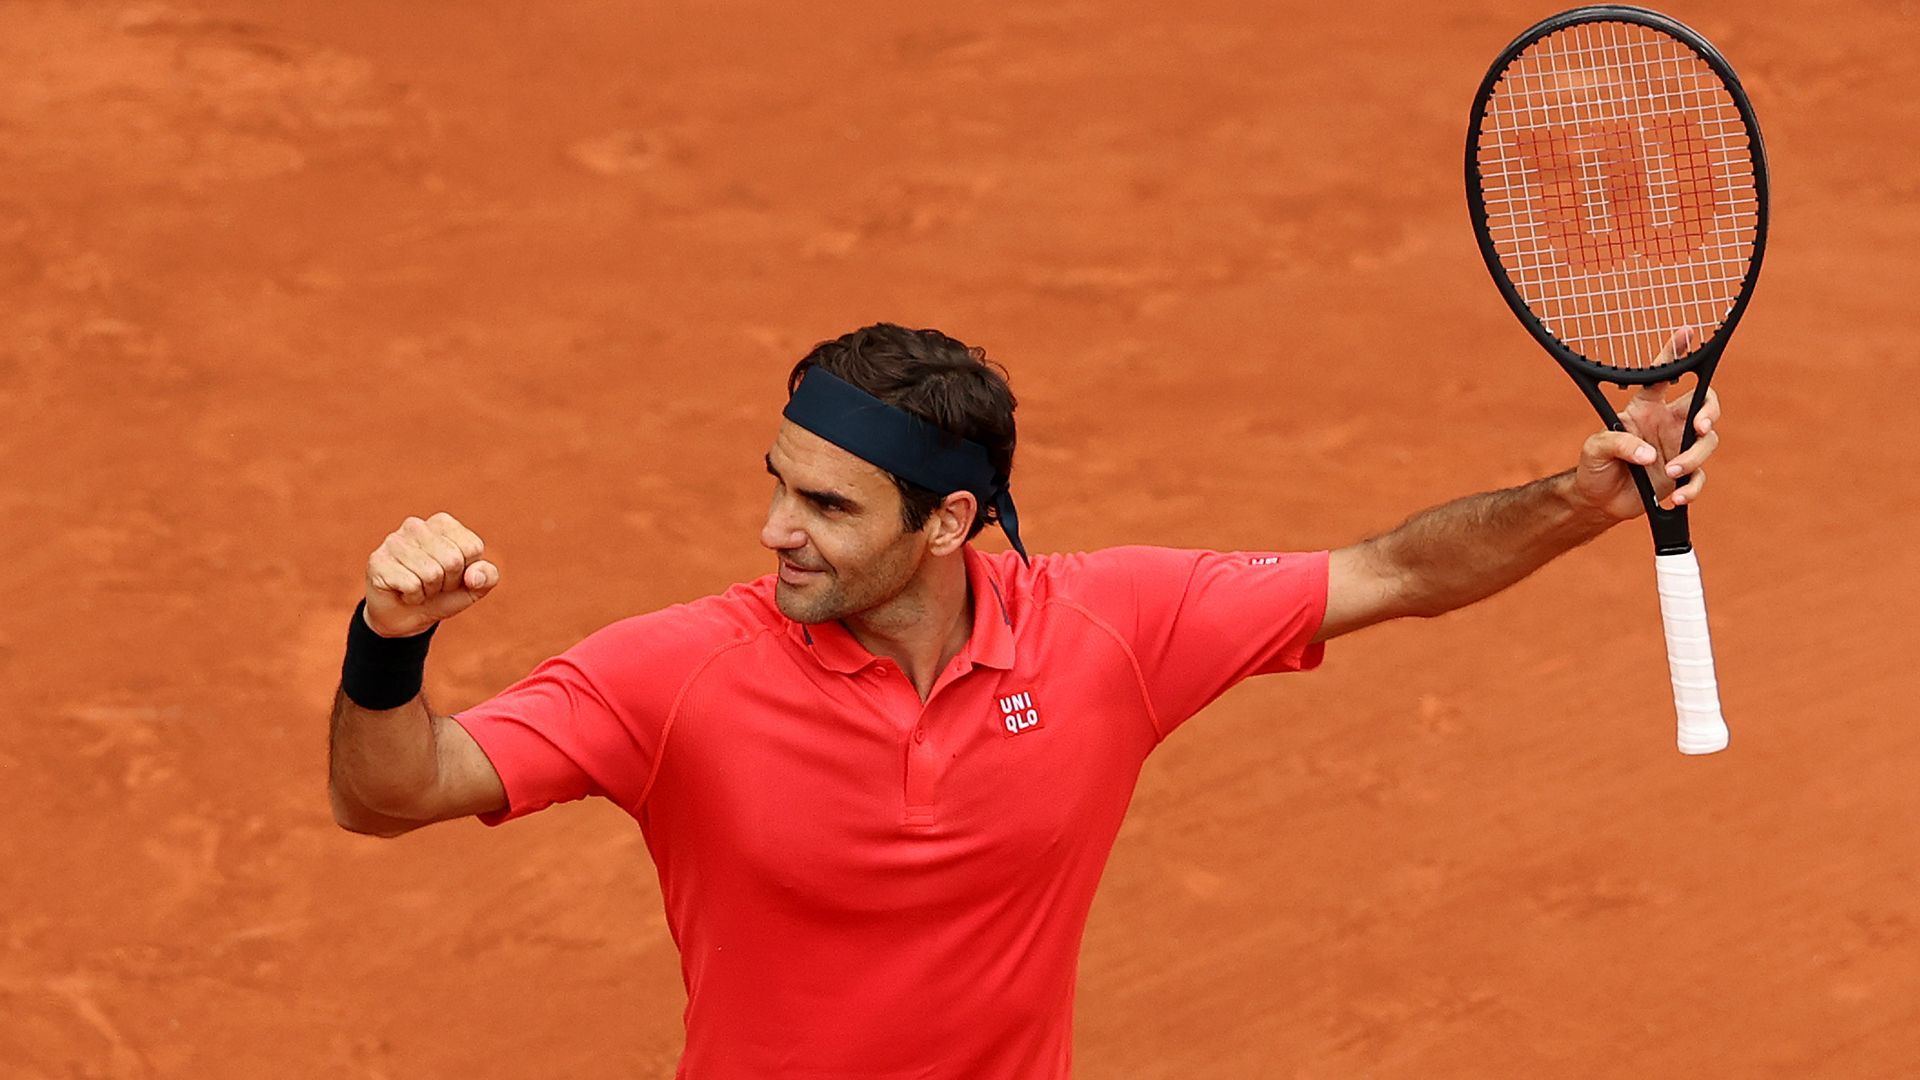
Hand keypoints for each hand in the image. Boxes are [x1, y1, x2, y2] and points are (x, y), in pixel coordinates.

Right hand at [364, 513, 499, 637]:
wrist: (407, 617)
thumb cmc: (442, 594)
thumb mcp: (474, 587)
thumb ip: (488, 576)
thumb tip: (474, 577)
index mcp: (443, 523)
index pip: (472, 548)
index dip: (467, 572)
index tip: (453, 576)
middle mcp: (416, 525)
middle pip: (452, 560)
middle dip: (447, 582)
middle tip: (434, 585)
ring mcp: (394, 541)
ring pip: (431, 573)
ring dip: (428, 591)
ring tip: (419, 587)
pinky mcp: (378, 561)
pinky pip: (411, 585)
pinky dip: (413, 597)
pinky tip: (404, 592)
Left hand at [1569, 327, 1723, 522]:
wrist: (1598, 500)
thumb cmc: (1594, 466)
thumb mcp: (1595, 448)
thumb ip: (1618, 444)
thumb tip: (1649, 456)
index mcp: (1646, 408)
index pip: (1664, 375)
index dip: (1675, 353)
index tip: (1686, 332)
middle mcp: (1668, 424)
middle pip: (1705, 405)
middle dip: (1710, 412)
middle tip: (1700, 426)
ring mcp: (1678, 448)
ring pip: (1708, 443)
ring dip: (1693, 458)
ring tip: (1670, 473)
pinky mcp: (1682, 475)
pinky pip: (1700, 478)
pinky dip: (1691, 488)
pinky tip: (1676, 497)